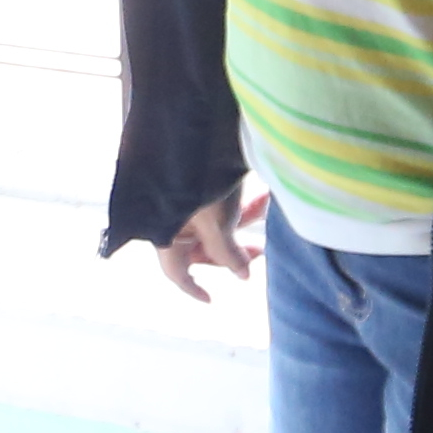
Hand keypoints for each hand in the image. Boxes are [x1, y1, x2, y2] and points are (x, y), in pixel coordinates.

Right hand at [152, 186, 256, 302]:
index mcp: (167, 235)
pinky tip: (263, 195)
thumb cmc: (199, 183)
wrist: (196, 134)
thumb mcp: (216, 224)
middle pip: (203, 249)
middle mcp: (174, 222)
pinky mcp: (201, 186)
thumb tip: (242, 276)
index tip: (212, 299)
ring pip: (218, 226)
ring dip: (243, 222)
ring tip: (266, 207)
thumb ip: (228, 254)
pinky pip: (222, 205)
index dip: (192, 288)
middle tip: (259, 250)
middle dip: (232, 252)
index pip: (176, 272)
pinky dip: (241, 204)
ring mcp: (187, 205)